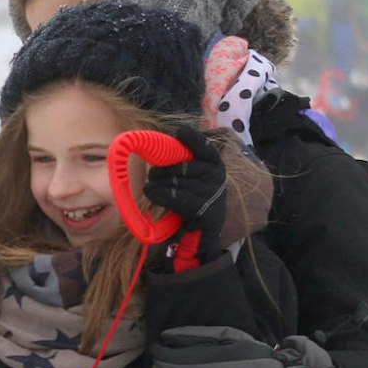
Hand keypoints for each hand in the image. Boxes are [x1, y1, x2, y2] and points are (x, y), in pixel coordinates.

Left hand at [143, 126, 228, 266]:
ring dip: (158, 184)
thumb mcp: (192, 181)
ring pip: (176, 181)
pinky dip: (159, 194)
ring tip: (151, 188)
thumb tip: (158, 148)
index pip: (205, 148)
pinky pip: (175, 197)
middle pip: (183, 166)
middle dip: (162, 170)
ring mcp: (212, 194)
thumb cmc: (192, 203)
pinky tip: (150, 193)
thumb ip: (183, 165)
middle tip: (152, 175)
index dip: (192, 139)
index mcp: (216, 166)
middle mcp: (217, 178)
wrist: (202, 235)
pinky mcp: (204, 210)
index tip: (179, 132)